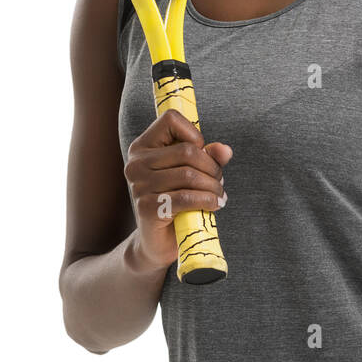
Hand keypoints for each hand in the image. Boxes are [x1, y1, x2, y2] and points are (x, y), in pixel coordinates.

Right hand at [123, 109, 230, 271]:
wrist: (157, 242)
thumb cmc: (175, 201)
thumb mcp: (192, 173)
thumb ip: (208, 156)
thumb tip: (225, 150)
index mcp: (142, 147)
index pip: (170, 119)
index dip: (194, 134)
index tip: (201, 154)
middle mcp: (136, 163)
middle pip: (187, 151)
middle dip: (212, 167)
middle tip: (218, 181)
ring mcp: (139, 186)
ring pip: (190, 175)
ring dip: (213, 186)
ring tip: (219, 195)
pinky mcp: (147, 208)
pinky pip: (186, 197)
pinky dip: (207, 200)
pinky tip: (215, 205)